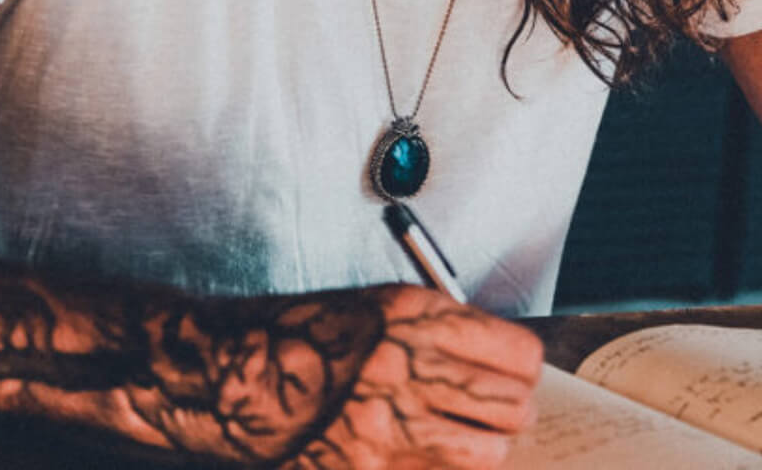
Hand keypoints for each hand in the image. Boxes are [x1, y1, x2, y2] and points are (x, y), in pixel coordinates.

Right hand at [285, 283, 542, 468]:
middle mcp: (410, 372)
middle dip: (512, 409)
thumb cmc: (305, 335)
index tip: (517, 368)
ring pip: (488, 453)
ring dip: (484, 445)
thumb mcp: (379, 307)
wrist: (240, 376)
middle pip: (512, 407)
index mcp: (414, 319)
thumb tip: (497, 355)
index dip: (522, 365)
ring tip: (465, 435)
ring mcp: (393, 430)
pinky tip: (425, 455)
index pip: (517, 354)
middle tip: (500, 407)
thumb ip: (441, 327)